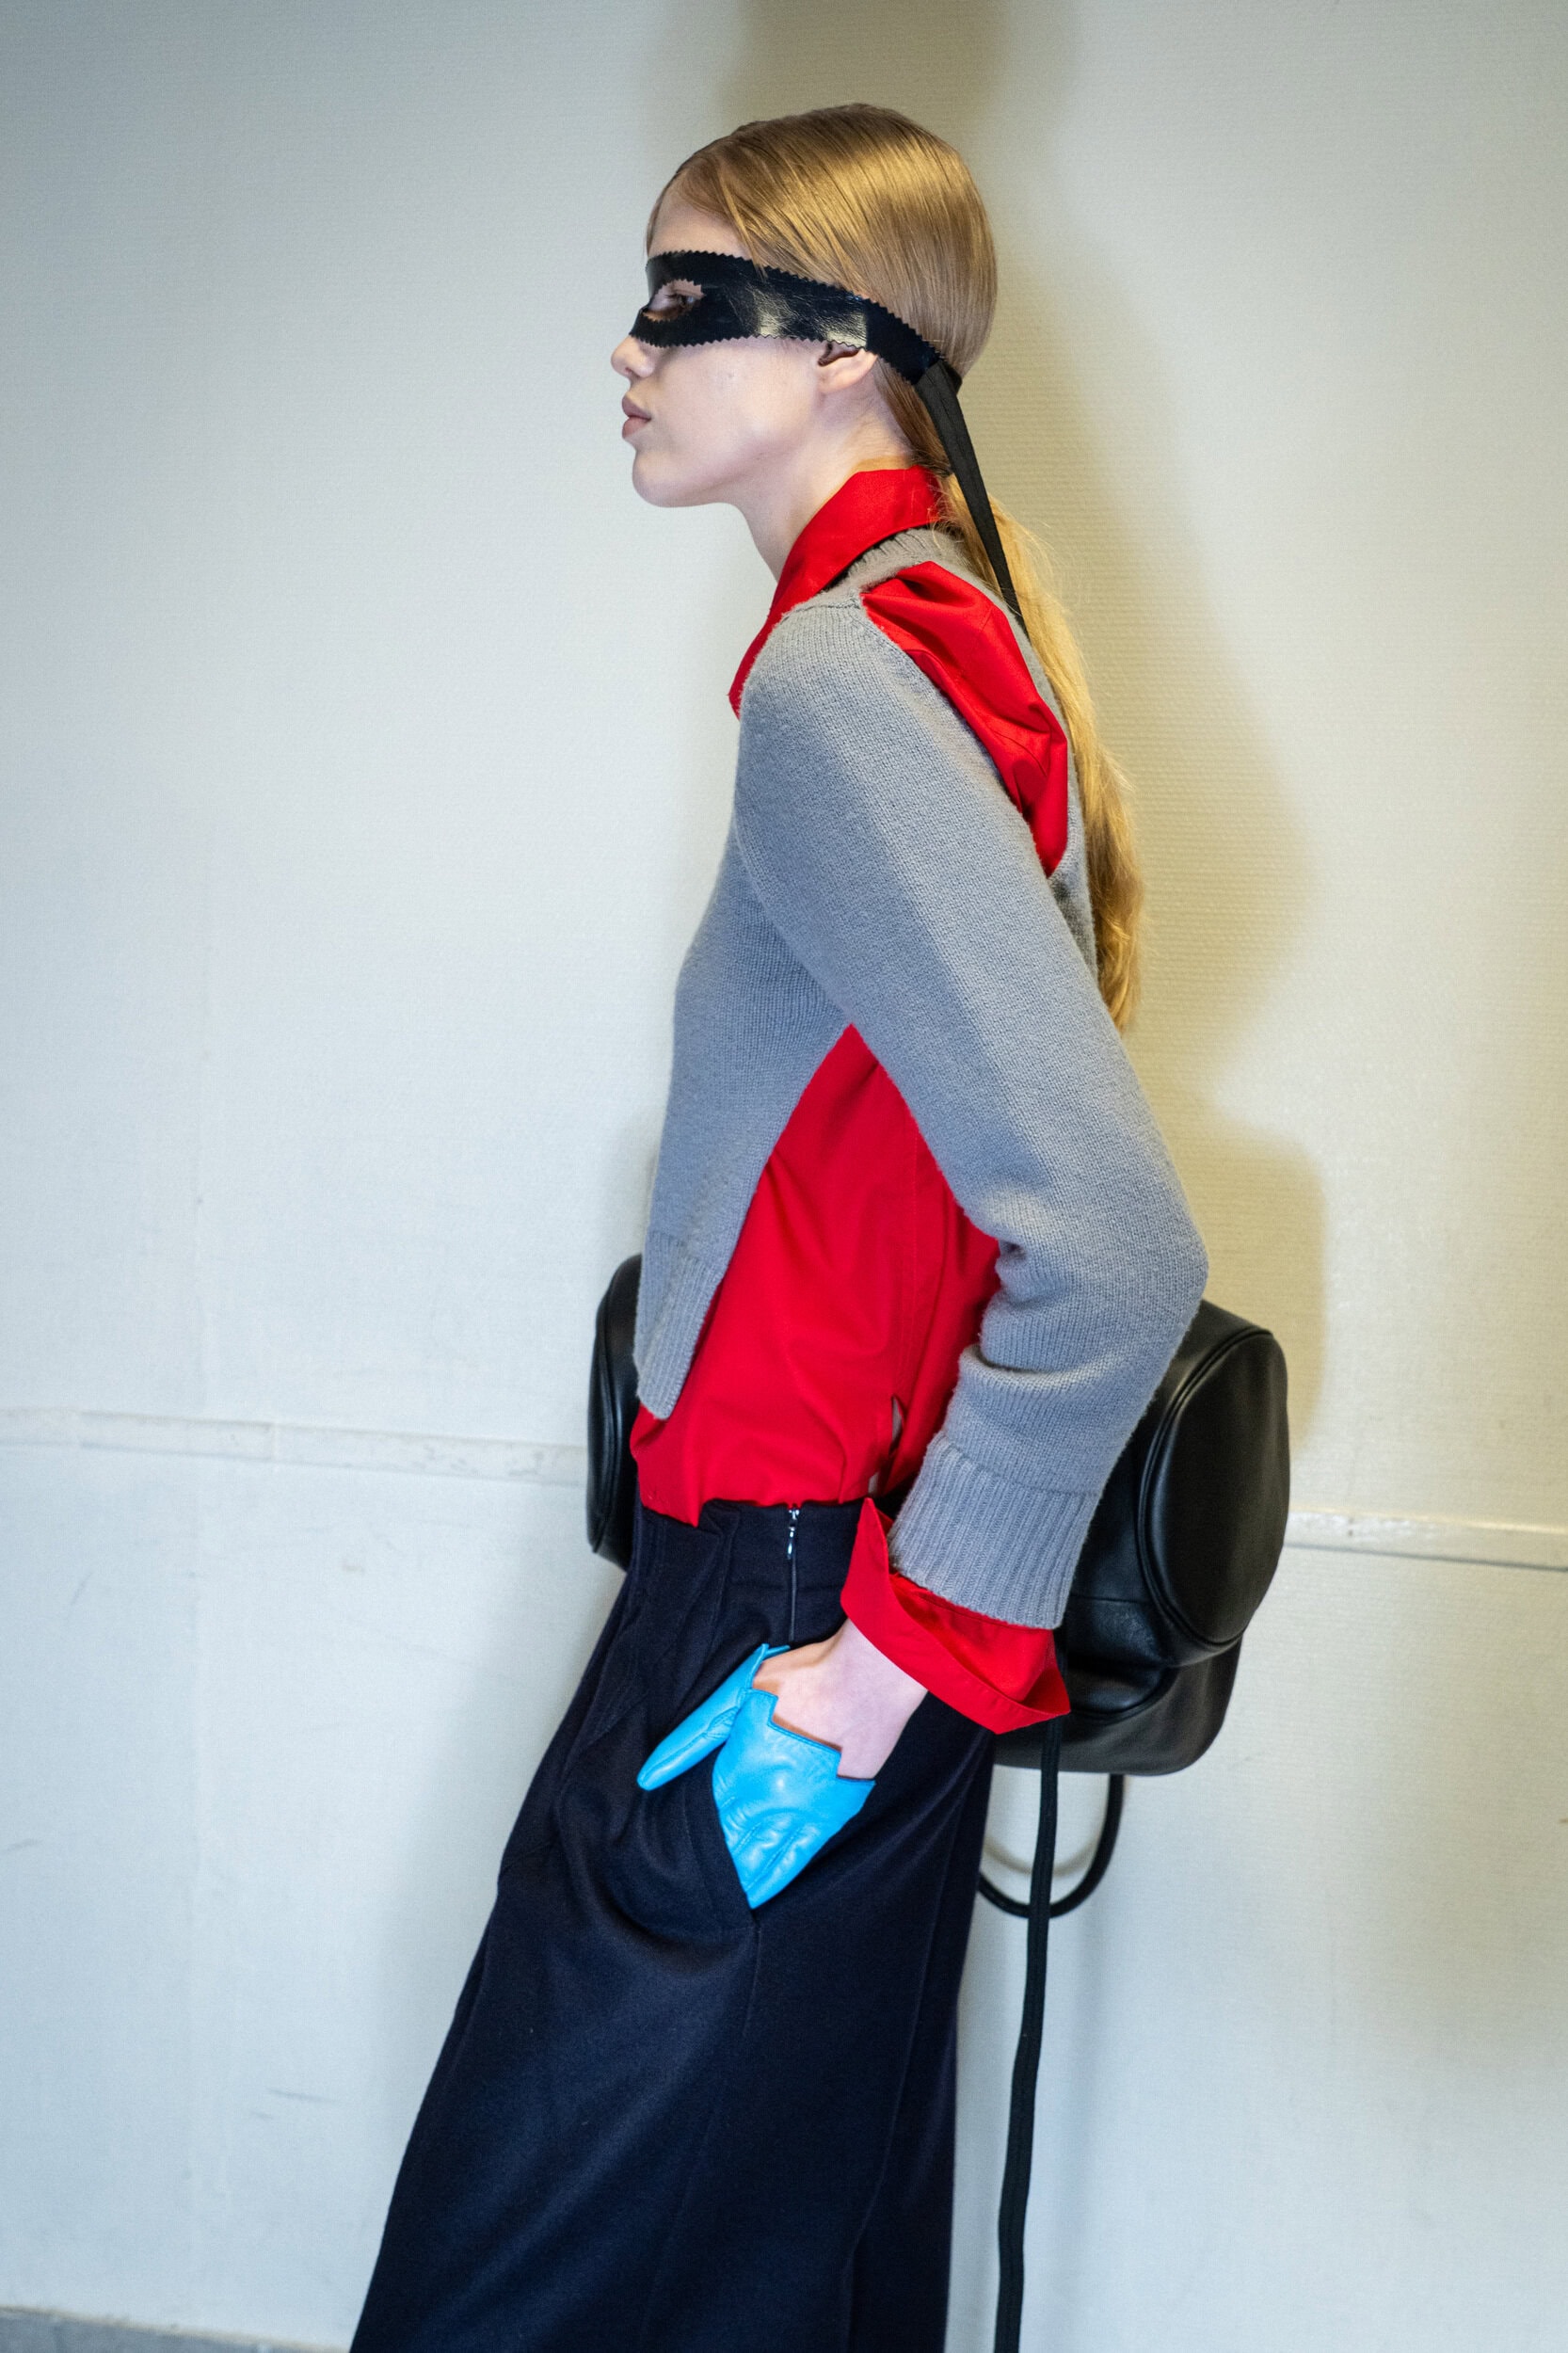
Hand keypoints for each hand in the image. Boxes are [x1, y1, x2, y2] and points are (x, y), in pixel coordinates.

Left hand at [636, 1629, 922, 1906]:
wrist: (866, 1680)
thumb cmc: (800, 1679)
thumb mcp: (735, 1695)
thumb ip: (691, 1738)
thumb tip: (649, 1777)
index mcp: (740, 1770)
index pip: (702, 1817)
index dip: (684, 1835)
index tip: (668, 1854)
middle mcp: (768, 1802)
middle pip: (726, 1845)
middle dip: (705, 1865)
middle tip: (680, 1888)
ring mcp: (801, 1814)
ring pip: (758, 1861)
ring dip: (735, 1880)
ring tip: (712, 1898)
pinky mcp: (830, 1818)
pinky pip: (796, 1861)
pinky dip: (774, 1880)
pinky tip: (756, 1894)